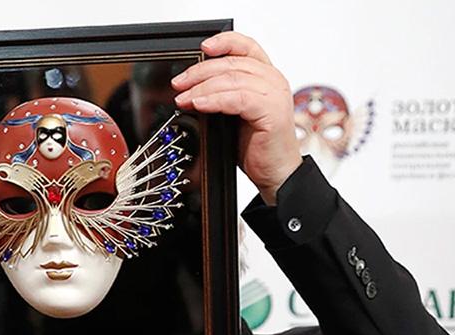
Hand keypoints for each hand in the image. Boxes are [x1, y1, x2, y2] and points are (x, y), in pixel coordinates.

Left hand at [172, 31, 301, 204]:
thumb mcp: (234, 113)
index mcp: (266, 75)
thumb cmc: (257, 145)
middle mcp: (273, 80)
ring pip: (232, 79)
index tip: (201, 48)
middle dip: (200, 71)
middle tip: (179, 83)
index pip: (245, 47)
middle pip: (232, 63)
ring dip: (202, 88)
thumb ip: (221, 94)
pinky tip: (200, 105)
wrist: (275, 172)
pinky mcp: (272, 112)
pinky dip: (215, 100)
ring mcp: (274, 95)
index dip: (223, 42)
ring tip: (184, 98)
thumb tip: (191, 87)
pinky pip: (238, 99)